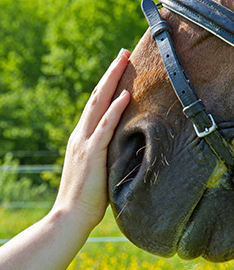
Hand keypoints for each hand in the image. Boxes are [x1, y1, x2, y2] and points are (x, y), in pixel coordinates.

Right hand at [53, 48, 130, 228]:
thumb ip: (104, 152)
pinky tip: (125, 95)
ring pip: (99, 104)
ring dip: (112, 81)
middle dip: (110, 73)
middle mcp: (81, 134)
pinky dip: (115, 110)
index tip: (119, 70)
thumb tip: (121, 144)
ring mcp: (85, 143)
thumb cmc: (87, 195)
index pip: (96, 105)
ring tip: (124, 61)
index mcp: (83, 138)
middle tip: (123, 54)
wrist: (71, 215)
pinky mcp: (91, 154)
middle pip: (96, 96)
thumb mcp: (96, 167)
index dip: (107, 85)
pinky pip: (105, 127)